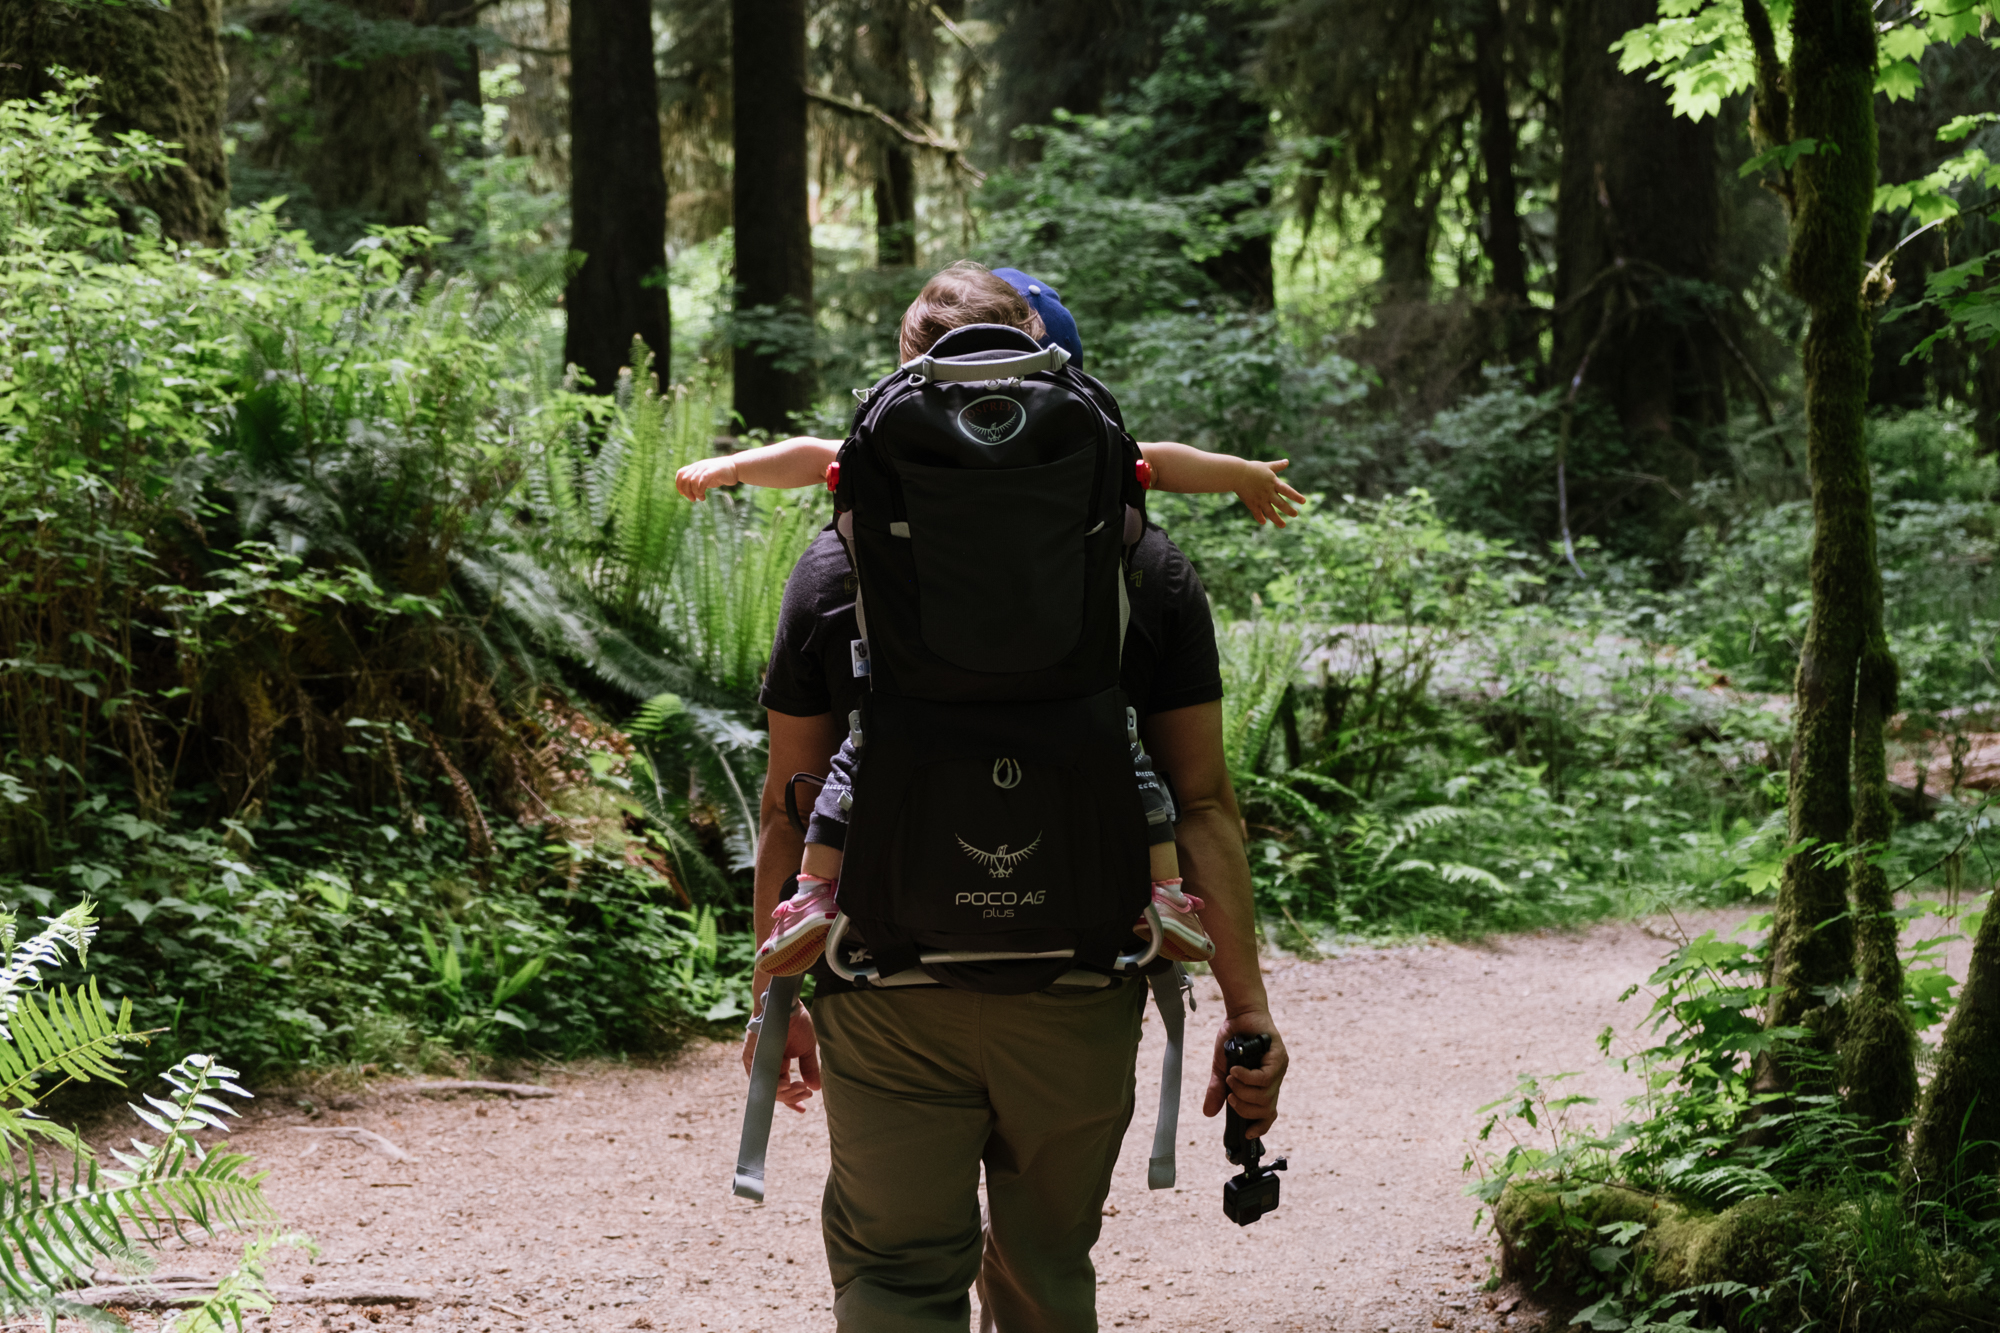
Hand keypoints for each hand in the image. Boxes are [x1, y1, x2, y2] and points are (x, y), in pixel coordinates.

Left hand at [676, 455, 738, 501]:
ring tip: (701, 498)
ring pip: (693, 481)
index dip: (679, 485)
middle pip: (685, 479)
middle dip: (686, 491)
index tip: (683, 494)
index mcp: (695, 467)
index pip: (680, 474)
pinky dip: (700, 490)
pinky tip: (703, 496)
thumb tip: (687, 492)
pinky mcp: (714, 470)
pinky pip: (702, 480)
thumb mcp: (706, 478)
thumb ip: (697, 482)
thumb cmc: (721, 475)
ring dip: (694, 492)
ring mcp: (706, 467)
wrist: (736, 468)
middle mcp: (699, 466)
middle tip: (692, 499)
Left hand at [739, 999, 821, 1112]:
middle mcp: (766, 1065)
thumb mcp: (807, 1048)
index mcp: (778, 1064)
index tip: (803, 1109)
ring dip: (786, 1093)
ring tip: (801, 1088)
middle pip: (776, 1092)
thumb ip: (809, 1068)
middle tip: (807, 1093)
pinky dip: (774, 1086)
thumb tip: (815, 1088)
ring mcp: (757, 1062)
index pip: (783, 1089)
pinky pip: (759, 1079)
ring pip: (768, 1089)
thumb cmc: (795, 1020)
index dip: (792, 1100)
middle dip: (792, 1096)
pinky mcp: (750, 1057)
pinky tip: (788, 1085)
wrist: (785, 1002)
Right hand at [1202, 1011, 1286, 1137]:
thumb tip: (1208, 1113)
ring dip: (1243, 1091)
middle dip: (1244, 1108)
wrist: (1240, 1013)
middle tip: (1230, 1095)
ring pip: (1265, 1097)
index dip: (1260, 1127)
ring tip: (1231, 1077)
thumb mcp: (1221, 1068)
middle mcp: (1274, 1080)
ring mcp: (1278, 1069)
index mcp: (1263, 1086)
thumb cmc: (1233, 1039)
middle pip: (1265, 1111)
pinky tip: (1235, 1070)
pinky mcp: (1278, 1058)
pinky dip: (1247, 1078)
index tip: (1247, 1134)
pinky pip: (1264, 1079)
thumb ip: (1217, 1090)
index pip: (1268, 1114)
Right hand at [1235, 459, 1304, 527]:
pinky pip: (1257, 513)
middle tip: (1295, 514)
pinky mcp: (1251, 503)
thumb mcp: (1266, 466)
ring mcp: (1259, 499)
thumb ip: (1277, 465)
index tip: (1303, 501)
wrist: (1236, 474)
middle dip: (1289, 510)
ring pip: (1270, 512)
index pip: (1287, 491)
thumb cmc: (1251, 468)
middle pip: (1281, 504)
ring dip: (1277, 520)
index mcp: (1273, 483)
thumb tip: (1287, 461)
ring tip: (1283, 525)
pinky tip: (1264, 522)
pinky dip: (1260, 518)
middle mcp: (1268, 492)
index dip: (1296, 496)